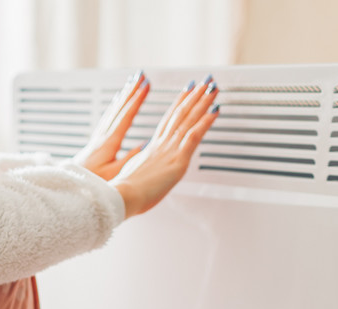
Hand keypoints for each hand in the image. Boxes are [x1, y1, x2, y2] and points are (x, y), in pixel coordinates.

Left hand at [72, 71, 150, 180]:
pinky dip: (114, 108)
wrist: (70, 189)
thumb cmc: (92, 184)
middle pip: (118, 108)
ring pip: (112, 111)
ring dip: (123, 97)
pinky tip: (116, 106)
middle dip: (130, 91)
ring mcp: (97, 139)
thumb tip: (144, 145)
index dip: (136, 100)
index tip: (146, 85)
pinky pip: (107, 119)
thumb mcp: (114, 174)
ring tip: (131, 85)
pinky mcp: (94, 144)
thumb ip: (129, 159)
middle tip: (140, 76)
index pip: (125, 116)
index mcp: (108, 143)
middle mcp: (101, 137)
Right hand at [110, 77, 218, 217]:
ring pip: (188, 119)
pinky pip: (194, 135)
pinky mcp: (178, 160)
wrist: (122, 195)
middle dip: (193, 96)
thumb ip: (141, 168)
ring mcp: (170, 150)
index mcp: (152, 149)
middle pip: (179, 114)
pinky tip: (215, 111)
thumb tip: (142, 167)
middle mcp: (162, 145)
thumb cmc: (125, 192)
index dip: (178, 104)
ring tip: (211, 87)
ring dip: (202, 102)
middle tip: (203, 82)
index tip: (185, 92)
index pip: (167, 121)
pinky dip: (206, 121)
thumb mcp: (132, 175)